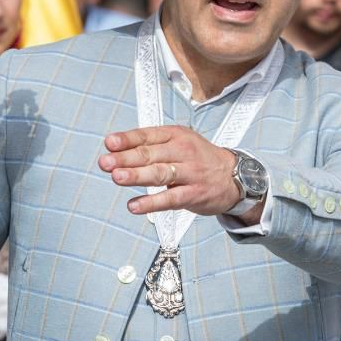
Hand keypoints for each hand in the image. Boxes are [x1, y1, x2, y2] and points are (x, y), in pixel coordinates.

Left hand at [99, 125, 244, 216]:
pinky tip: (135, 205)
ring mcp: (190, 173)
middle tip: (106, 162)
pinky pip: (170, 199)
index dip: (127, 139)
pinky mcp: (194, 194)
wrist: (234, 176)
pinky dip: (151, 203)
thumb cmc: (200, 159)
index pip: (147, 135)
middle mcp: (183, 151)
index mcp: (176, 136)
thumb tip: (117, 150)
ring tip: (117, 177)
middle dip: (125, 158)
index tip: (109, 143)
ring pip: (159, 174)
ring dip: (137, 176)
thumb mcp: (180, 142)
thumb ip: (152, 146)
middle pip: (150, 154)